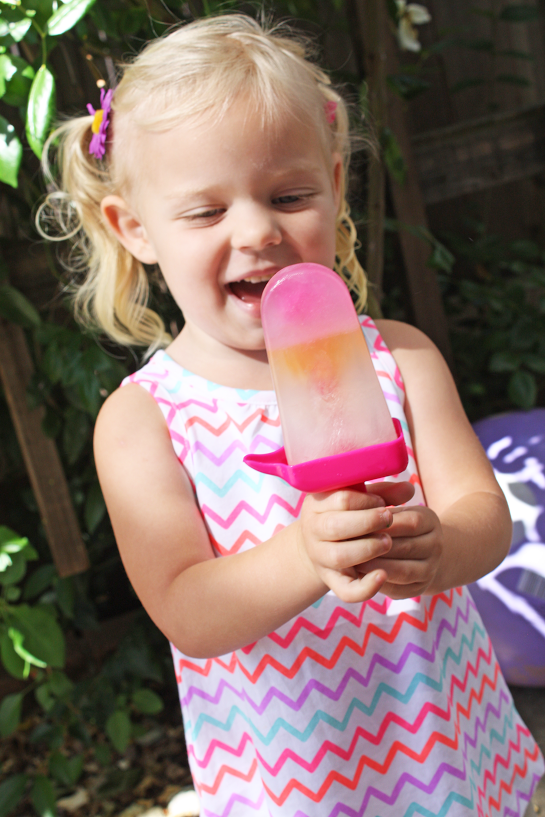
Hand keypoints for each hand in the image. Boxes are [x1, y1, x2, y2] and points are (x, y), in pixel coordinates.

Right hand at [296, 481, 414, 602]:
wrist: (323, 543)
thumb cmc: (347, 515)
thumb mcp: (359, 500)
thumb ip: (382, 493)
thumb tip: (409, 489)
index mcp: (317, 505)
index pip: (341, 499)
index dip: (366, 500)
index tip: (382, 502)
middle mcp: (313, 531)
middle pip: (335, 526)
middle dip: (366, 522)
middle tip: (388, 519)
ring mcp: (320, 558)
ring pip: (340, 557)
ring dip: (367, 548)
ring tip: (388, 542)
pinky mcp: (333, 581)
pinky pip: (347, 591)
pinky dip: (366, 587)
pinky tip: (384, 575)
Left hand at [356, 505, 444, 598]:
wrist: (420, 553)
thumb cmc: (398, 526)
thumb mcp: (395, 512)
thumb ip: (381, 510)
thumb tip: (359, 514)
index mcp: (430, 522)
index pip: (411, 523)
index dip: (384, 525)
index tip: (360, 525)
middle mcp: (436, 546)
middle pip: (406, 548)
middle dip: (377, 548)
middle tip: (351, 546)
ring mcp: (431, 569)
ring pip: (403, 571)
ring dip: (377, 567)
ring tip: (354, 562)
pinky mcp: (420, 589)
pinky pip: (400, 589)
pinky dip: (379, 584)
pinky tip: (362, 577)